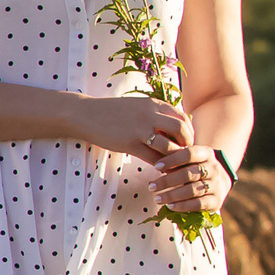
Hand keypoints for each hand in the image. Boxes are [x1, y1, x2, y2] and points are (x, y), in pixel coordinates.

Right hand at [72, 94, 192, 164]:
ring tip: (174, 165)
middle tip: (184, 154)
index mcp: (154, 104)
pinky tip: (160, 170)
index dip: (189, 131)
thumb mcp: (136, 106)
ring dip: (175, 158)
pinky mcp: (130, 144)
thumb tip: (172, 126)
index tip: (186, 141)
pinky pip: (153, 158)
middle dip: (187, 144)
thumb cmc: (111, 112)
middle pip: (182, 130)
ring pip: (170, 146)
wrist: (85, 114)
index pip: (182, 117)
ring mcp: (140, 130)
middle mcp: (150, 115)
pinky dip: (161, 166)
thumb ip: (154, 113)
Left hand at [152, 141, 233, 214]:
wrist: (220, 181)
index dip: (172, 160)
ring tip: (157, 198)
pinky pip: (198, 204)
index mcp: (207, 154)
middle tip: (152, 187)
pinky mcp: (217, 201)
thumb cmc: (196, 168)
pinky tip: (170, 206)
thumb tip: (157, 166)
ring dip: (172, 195)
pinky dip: (183, 206)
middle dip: (167, 181)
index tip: (156, 167)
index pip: (189, 154)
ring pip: (193, 190)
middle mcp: (214, 168)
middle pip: (189, 174)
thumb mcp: (190, 159)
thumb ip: (177, 160)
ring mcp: (217, 185)